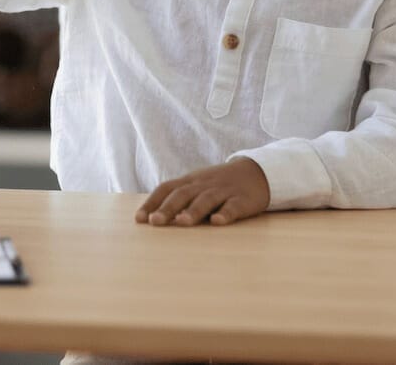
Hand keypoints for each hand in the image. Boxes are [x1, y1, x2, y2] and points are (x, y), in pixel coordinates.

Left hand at [136, 158, 270, 227]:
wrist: (256, 173)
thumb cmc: (218, 185)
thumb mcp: (196, 186)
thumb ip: (178, 199)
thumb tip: (151, 217)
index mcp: (189, 181)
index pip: (166, 189)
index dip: (152, 202)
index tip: (139, 219)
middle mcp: (203, 184)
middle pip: (183, 194)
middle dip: (168, 208)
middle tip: (155, 222)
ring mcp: (223, 191)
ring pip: (206, 199)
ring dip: (193, 210)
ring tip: (182, 222)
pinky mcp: (242, 200)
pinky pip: (233, 206)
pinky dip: (225, 213)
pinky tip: (217, 221)